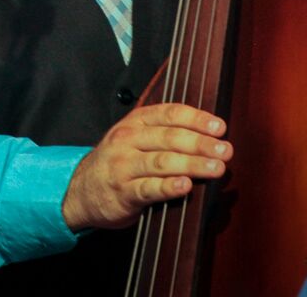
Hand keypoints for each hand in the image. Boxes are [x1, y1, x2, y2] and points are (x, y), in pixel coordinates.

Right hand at [62, 103, 231, 231]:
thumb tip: (209, 135)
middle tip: (226, 150)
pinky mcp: (123, 192)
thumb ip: (164, 132)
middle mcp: (129, 139)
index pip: (170, 114)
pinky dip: (168, 187)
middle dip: (201, 143)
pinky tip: (185, 186)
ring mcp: (124, 165)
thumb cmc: (119, 161)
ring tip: (216, 168)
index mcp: (136, 121)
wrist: (80, 189)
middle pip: (170, 138)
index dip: (197, 119)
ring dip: (192, 164)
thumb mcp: (135, 136)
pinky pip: (148, 188)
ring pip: (162, 162)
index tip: (220, 127)